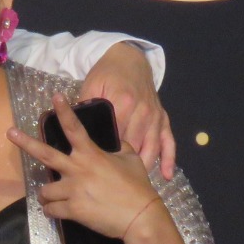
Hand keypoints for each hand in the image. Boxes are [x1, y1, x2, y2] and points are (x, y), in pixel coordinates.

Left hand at [8, 94, 163, 238]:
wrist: (140, 217)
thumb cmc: (137, 187)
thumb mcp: (131, 160)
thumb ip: (120, 148)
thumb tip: (117, 141)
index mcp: (91, 154)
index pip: (74, 128)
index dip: (64, 111)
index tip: (55, 97)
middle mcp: (77, 169)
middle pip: (45, 154)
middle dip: (25, 143)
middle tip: (10, 133)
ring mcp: (73, 190)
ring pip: (44, 191)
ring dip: (47, 195)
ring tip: (53, 197)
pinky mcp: (72, 210)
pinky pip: (51, 210)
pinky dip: (52, 211)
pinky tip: (58, 211)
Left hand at [80, 42, 175, 177]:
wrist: (130, 58)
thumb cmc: (107, 73)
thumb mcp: (91, 86)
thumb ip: (85, 108)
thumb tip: (73, 132)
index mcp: (122, 104)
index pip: (114, 136)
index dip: (105, 156)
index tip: (93, 172)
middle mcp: (142, 112)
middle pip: (133, 147)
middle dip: (123, 167)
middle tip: (110, 185)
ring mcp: (155, 117)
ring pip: (151, 149)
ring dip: (143, 168)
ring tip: (132, 186)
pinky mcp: (164, 119)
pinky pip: (170, 142)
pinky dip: (169, 160)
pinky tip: (165, 176)